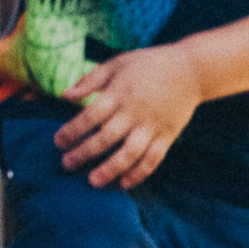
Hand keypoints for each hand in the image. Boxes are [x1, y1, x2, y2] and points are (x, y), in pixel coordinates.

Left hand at [57, 46, 202, 188]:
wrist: (190, 70)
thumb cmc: (149, 64)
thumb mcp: (116, 64)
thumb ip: (90, 80)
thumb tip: (64, 96)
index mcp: (119, 93)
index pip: (90, 116)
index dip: (72, 131)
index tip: (58, 142)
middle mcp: (134, 112)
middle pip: (106, 138)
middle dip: (84, 153)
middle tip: (67, 165)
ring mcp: (152, 127)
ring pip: (129, 154)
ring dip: (110, 169)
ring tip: (93, 182)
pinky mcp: (167, 136)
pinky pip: (153, 159)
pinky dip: (139, 173)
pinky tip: (124, 183)